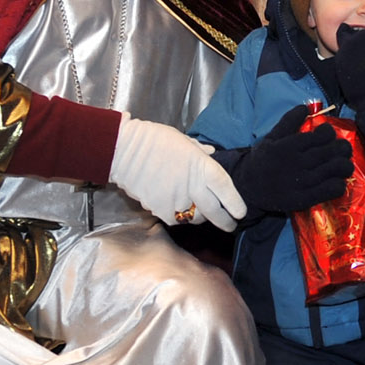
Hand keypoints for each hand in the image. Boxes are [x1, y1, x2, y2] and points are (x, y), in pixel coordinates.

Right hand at [109, 117, 246, 231]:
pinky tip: (178, 209)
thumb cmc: (154, 140)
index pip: (225, 187)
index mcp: (200, 165)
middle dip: (226, 221)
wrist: (123, 150)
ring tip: (200, 212)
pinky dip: (180, 217)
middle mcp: (192, 185)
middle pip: (215, 211)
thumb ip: (200, 151)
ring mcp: (176, 199)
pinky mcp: (161, 209)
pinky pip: (177, 219)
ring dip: (201, 218)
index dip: (235, 202)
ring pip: (196, 218)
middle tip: (231, 224)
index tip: (240, 212)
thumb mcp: (183, 140)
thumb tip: (212, 153)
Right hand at [230, 103, 352, 214]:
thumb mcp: (271, 137)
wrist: (248, 188)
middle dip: (342, 148)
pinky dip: (339, 184)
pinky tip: (335, 182)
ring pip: (338, 168)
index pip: (323, 135)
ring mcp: (303, 182)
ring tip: (341, 165)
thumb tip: (306, 107)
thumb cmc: (262, 160)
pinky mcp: (306, 198)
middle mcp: (299, 162)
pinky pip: (332, 189)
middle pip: (335, 150)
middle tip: (339, 150)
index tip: (326, 136)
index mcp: (290, 146)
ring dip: (345, 165)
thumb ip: (288, 121)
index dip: (329, 133)